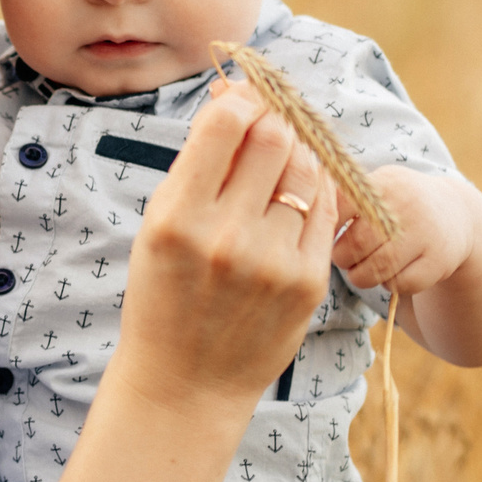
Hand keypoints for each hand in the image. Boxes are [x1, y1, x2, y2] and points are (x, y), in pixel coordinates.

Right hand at [106, 79, 334, 411]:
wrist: (185, 383)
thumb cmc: (164, 296)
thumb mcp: (157, 229)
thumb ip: (196, 167)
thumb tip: (233, 98)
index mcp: (177, 218)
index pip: (227, 125)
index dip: (242, 99)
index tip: (244, 98)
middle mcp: (227, 237)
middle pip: (276, 138)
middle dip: (274, 120)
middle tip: (269, 121)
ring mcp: (274, 262)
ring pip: (308, 170)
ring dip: (297, 153)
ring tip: (280, 163)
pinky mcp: (308, 282)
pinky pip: (324, 211)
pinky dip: (313, 192)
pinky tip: (294, 199)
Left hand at [333, 167, 474, 296]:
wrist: (455, 214)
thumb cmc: (399, 203)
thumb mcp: (377, 187)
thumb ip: (343, 197)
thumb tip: (301, 214)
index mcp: (384, 183)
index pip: (339, 208)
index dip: (325, 227)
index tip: (324, 234)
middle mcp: (407, 205)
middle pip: (355, 244)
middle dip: (341, 257)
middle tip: (343, 257)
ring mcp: (425, 234)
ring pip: (375, 269)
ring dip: (361, 275)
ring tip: (361, 268)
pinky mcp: (439, 262)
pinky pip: (400, 284)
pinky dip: (390, 284)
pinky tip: (391, 273)